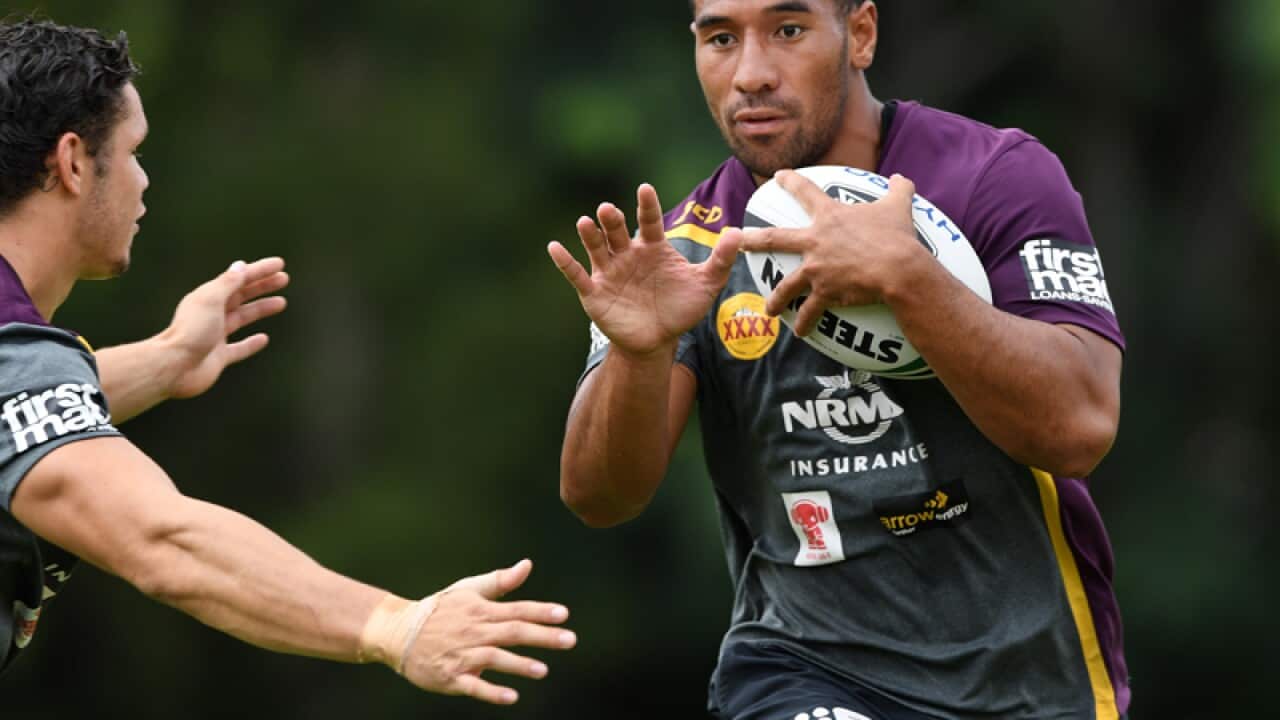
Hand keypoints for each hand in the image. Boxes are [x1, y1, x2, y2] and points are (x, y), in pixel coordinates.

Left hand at [160, 258, 288, 398]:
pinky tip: (263, 338)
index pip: (239, 279)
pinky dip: (251, 343)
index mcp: (208, 298)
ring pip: (243, 317)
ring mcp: (216, 335)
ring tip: (280, 303)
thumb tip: (240, 266)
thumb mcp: (211, 300)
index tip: (279, 265)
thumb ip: (227, 283)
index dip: (259, 271)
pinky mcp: (219, 356)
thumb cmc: (191, 332)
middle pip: (242, 296)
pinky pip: (239, 347)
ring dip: (261, 309)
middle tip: (283, 279)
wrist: (175, 366)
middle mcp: (212, 314)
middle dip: (263, 286)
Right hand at [400, 559, 575, 704]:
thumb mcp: (468, 589)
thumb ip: (500, 581)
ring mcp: (462, 655)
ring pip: (494, 659)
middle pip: (512, 632)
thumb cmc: (439, 609)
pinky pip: (473, 686)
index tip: (564, 614)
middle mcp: (474, 631)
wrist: (398, 632)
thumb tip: (527, 565)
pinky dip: (491, 691)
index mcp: (480, 610)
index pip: (517, 609)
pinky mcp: (451, 677)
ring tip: (543, 670)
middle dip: (542, 636)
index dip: (541, 611)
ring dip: (518, 664)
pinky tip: (511, 696)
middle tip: (569, 640)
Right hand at [547, 184, 740, 357]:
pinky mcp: (594, 292)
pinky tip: (554, 247)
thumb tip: (739, 232)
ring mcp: (609, 271)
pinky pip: (576, 275)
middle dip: (613, 220)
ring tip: (585, 222)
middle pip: (618, 231)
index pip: (649, 221)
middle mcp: (628, 254)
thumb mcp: (705, 285)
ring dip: (590, 235)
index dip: (646, 206)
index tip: (644, 189)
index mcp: (653, 248)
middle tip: (608, 210)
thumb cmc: (680, 308)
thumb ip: (721, 260)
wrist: (658, 341)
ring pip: (597, 247)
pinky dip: (565, 262)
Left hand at [740, 172, 923, 335]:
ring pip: (786, 285)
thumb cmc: (898, 236)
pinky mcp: (825, 292)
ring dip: (775, 298)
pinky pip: (810, 311)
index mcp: (829, 217)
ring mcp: (817, 268)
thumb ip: (897, 190)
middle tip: (737, 239)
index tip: (777, 176)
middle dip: (752, 239)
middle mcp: (815, 241)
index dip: (789, 181)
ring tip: (768, 309)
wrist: (899, 269)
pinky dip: (804, 323)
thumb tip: (901, 178)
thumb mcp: (897, 206)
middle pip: (775, 239)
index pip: (805, 192)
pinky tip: (800, 332)